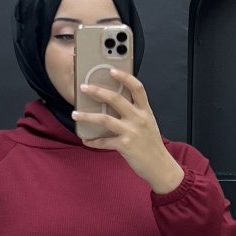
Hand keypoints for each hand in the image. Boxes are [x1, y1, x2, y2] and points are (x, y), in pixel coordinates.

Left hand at [73, 69, 184, 193]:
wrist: (160, 166)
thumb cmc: (152, 144)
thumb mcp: (148, 123)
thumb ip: (135, 112)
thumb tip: (114, 104)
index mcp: (145, 111)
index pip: (137, 87)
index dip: (124, 77)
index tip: (111, 70)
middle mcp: (138, 118)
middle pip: (116, 98)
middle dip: (97, 91)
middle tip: (84, 87)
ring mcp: (131, 132)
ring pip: (104, 119)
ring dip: (87, 116)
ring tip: (75, 113)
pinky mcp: (124, 146)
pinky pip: (104, 142)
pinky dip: (93, 141)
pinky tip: (86, 140)